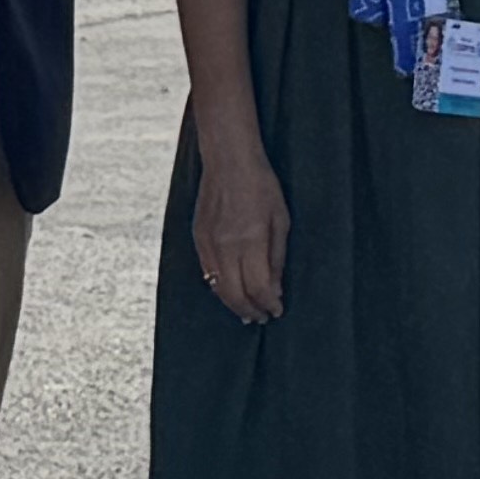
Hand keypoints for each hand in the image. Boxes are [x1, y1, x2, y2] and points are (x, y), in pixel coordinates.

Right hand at [192, 130, 294, 325]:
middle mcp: (226, 246)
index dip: (268, 304)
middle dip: (250, 311)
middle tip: (262, 318)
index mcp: (251, 240)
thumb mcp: (281, 220)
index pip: (258, 287)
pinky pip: (207, 273)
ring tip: (247, 312)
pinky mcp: (198, 239)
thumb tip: (275, 290)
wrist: (228, 160)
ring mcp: (208, 244)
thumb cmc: (262, 186)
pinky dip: (220, 287)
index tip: (277, 311)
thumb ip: (277, 257)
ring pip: (218, 287)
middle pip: (235, 294)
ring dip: (233, 304)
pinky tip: (230, 290)